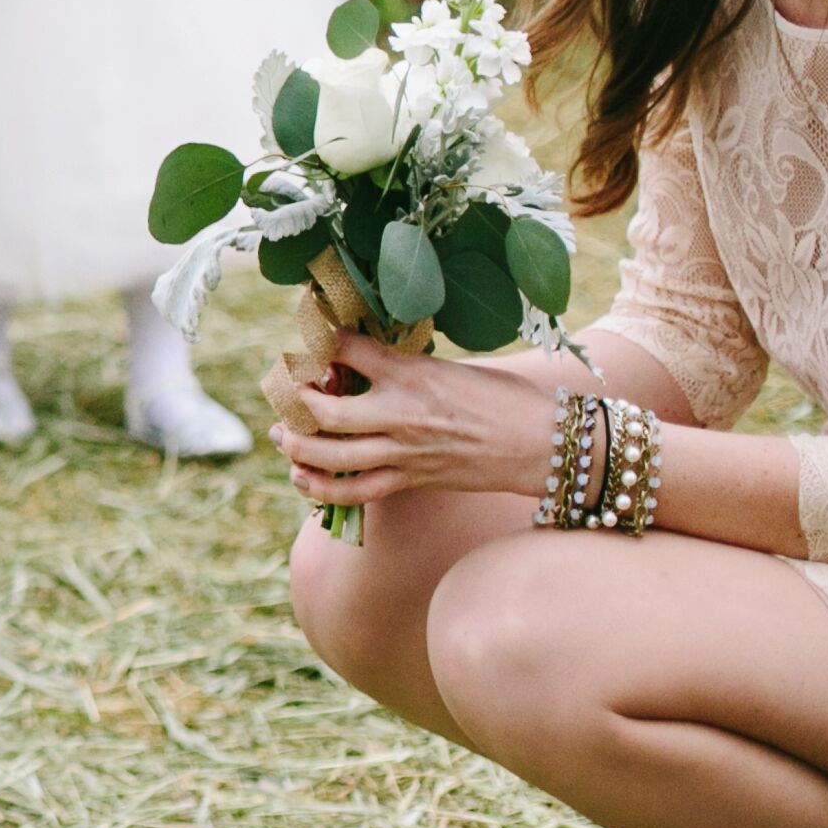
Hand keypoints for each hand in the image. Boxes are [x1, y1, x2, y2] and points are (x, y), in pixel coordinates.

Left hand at [258, 333, 550, 512]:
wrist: (545, 444)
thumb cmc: (504, 398)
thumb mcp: (451, 367)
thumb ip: (404, 365)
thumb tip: (361, 359)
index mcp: (413, 374)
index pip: (347, 349)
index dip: (320, 339)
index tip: (310, 336)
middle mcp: (402, 413)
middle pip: (324, 410)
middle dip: (293, 401)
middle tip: (284, 393)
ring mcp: (404, 451)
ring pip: (332, 456)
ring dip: (296, 446)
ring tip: (282, 435)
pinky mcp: (411, 480)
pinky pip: (356, 492)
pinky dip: (321, 489)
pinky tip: (302, 477)